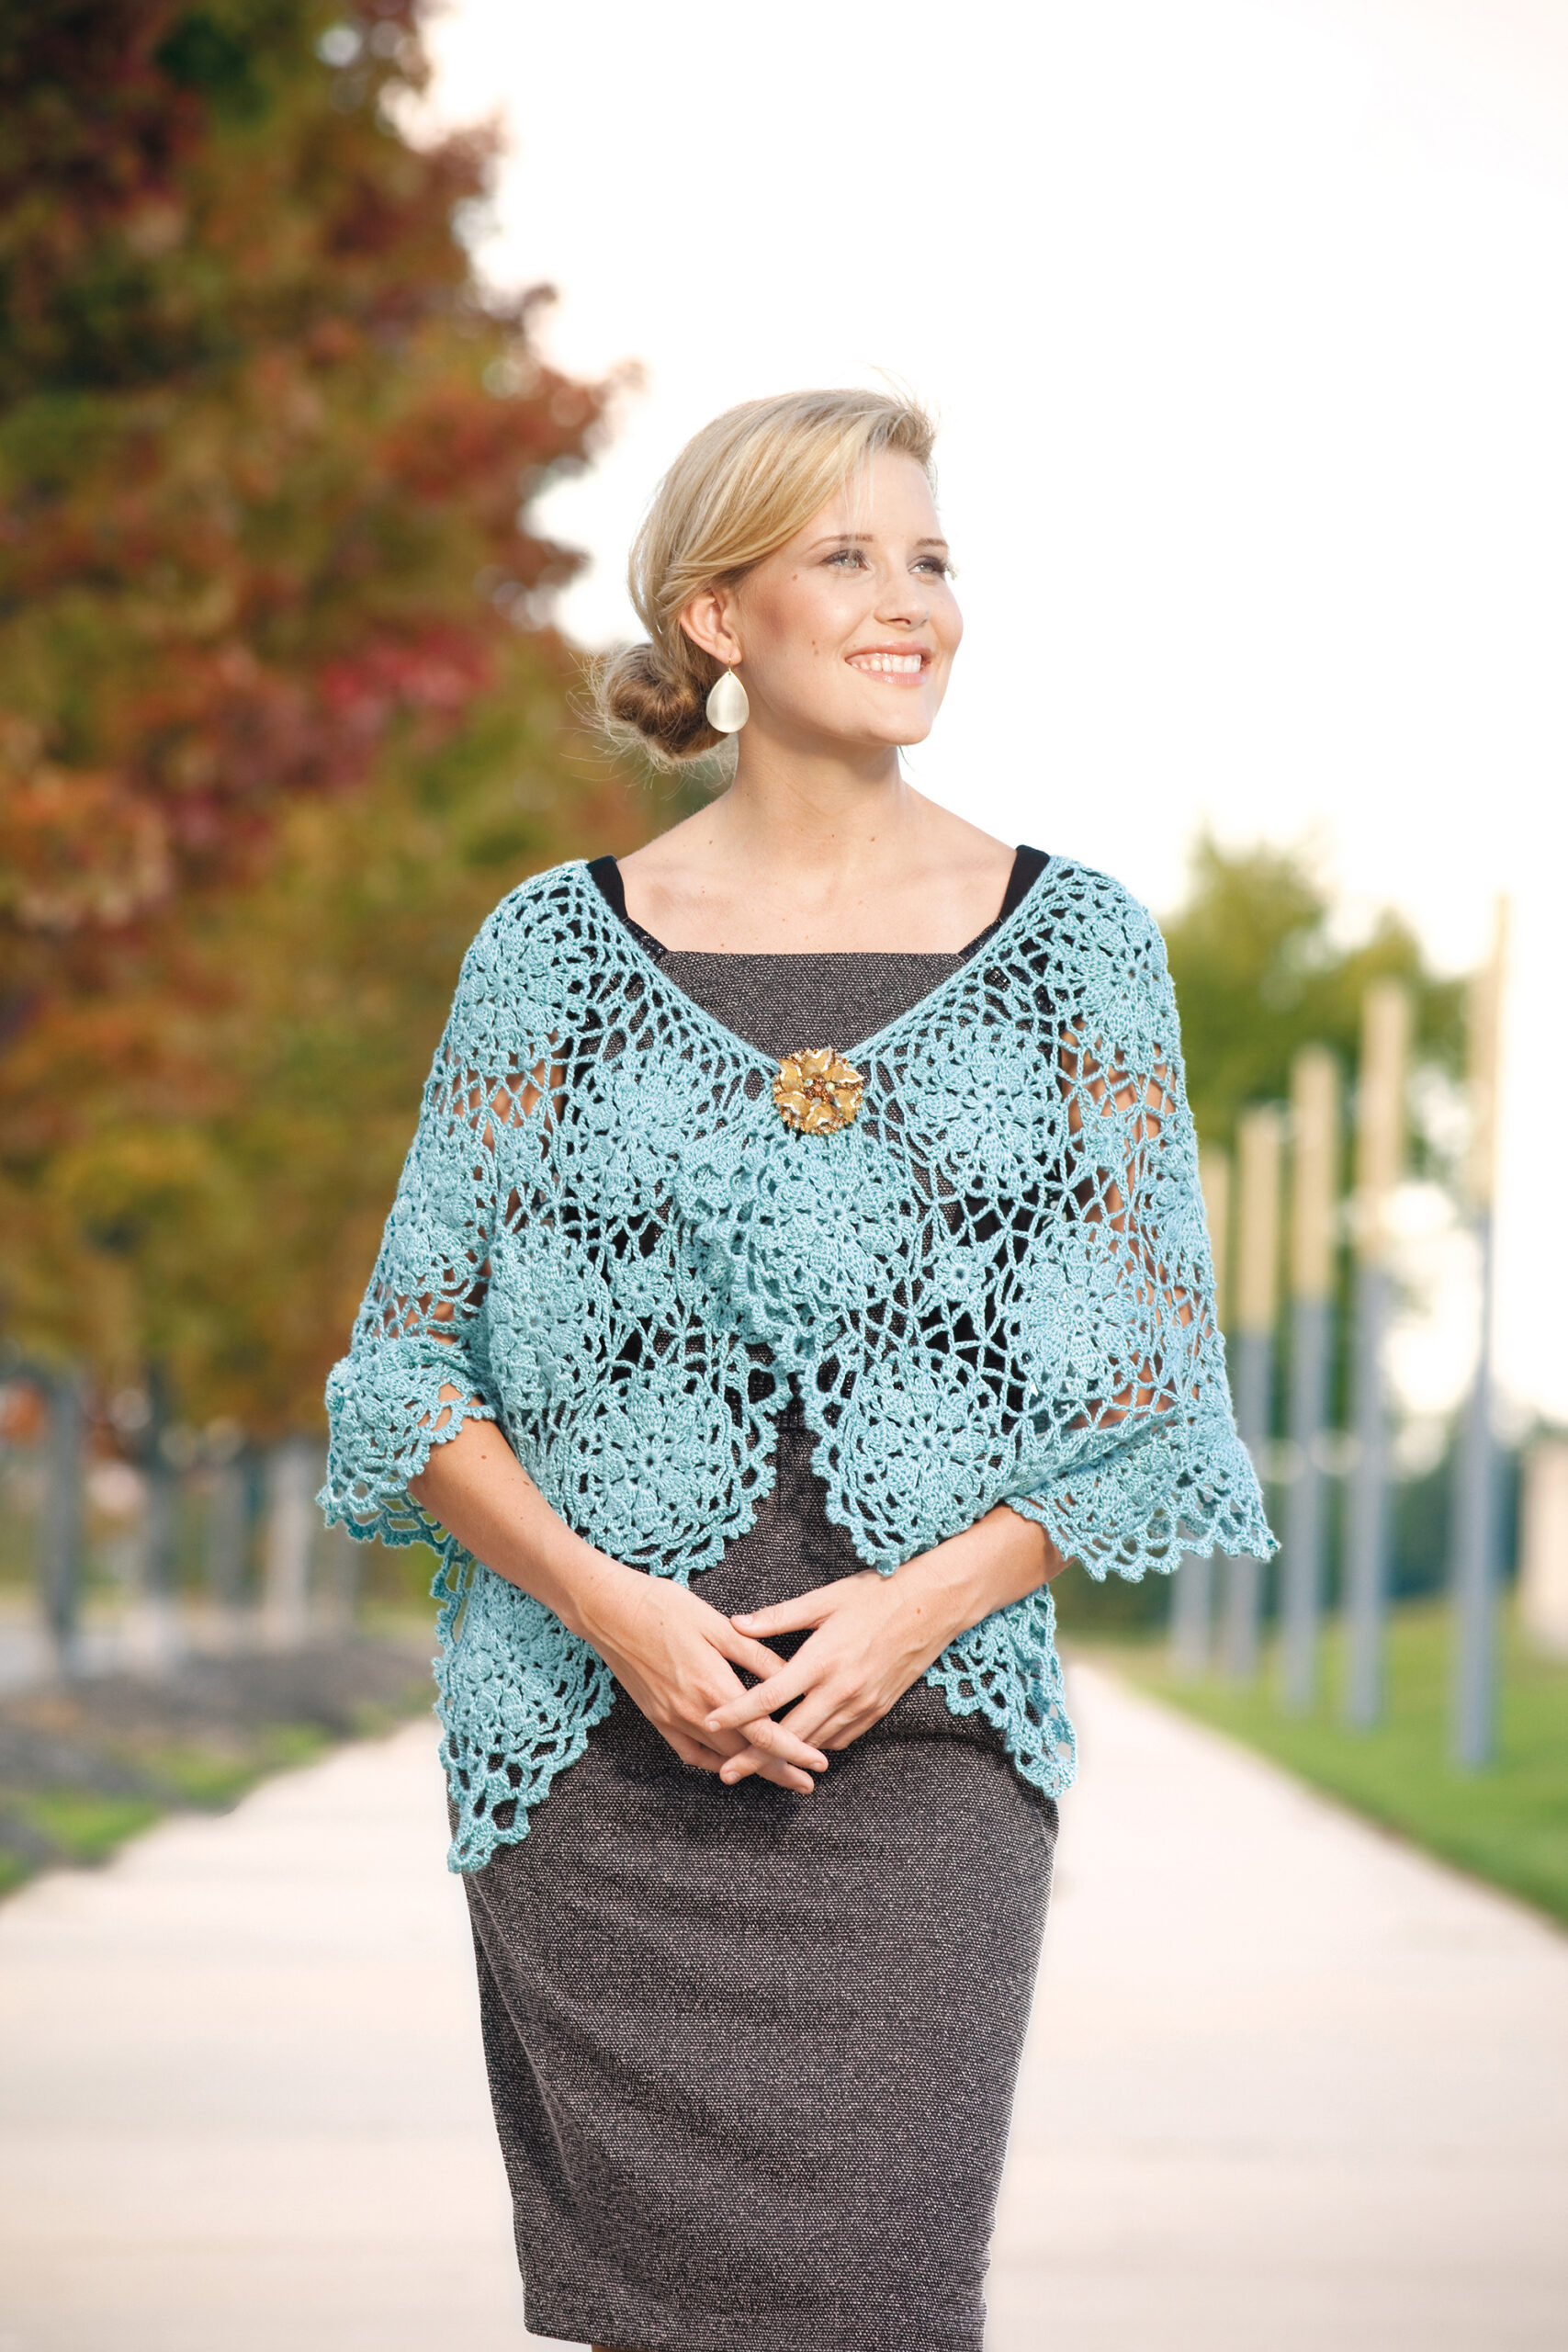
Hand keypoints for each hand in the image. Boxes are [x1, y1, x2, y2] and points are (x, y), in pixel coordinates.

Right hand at [577, 1564, 830, 1794]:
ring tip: (775, 1775)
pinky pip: (689, 1752)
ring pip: (719, 1757)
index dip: (794, 1751)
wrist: (609, 1609)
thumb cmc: (665, 1607)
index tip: (818, 1764)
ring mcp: (672, 1718)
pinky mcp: (655, 1717)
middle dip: (778, 1771)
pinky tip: (726, 1762)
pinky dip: (712, 1761)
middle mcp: (694, 1711)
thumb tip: (791, 1677)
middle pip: (744, 1754)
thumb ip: (755, 1655)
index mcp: (715, 1686)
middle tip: (806, 1782)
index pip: (764, 1732)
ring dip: (748, 1769)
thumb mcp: (717, 1625)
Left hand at [703, 1505, 1057, 1784]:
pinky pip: (840, 1738)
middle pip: (789, 1733)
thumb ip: (779, 1617)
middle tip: (725, 1773)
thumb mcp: (824, 1599)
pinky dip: (817, 1746)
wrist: (932, 1606)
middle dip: (755, 1756)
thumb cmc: (874, 1596)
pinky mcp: (877, 1711)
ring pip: (815, 1742)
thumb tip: (735, 1624)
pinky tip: (800, 1750)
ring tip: (755, 1770)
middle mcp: (841, 1689)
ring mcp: (861, 1704)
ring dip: (785, 1759)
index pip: (770, 1695)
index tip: (710, 1722)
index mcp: (822, 1659)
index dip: (737, 1713)